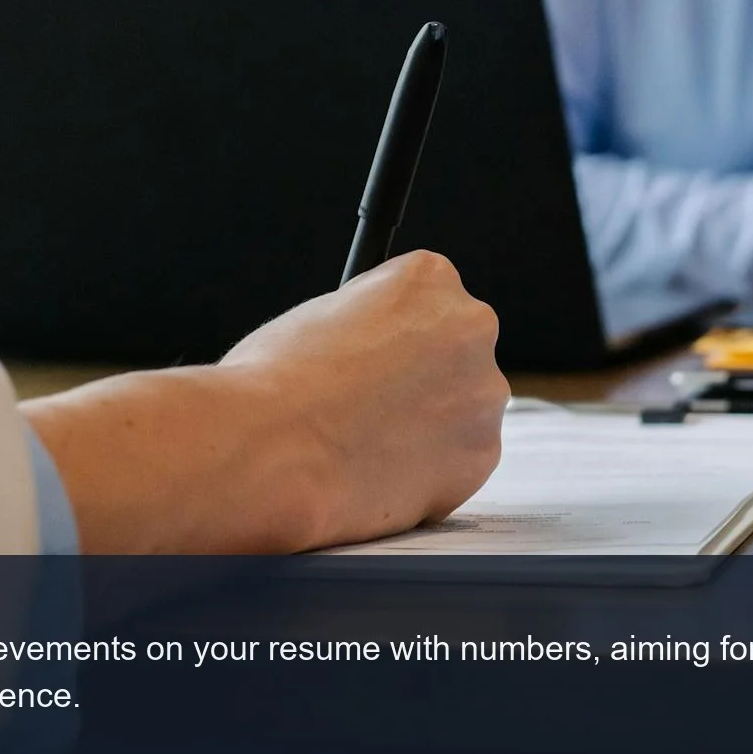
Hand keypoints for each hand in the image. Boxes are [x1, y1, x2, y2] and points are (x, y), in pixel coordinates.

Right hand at [222, 250, 506, 546]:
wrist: (270, 451)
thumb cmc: (275, 382)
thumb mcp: (323, 314)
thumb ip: (370, 323)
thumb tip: (381, 350)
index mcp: (430, 277)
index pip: (428, 299)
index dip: (393, 334)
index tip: (373, 356)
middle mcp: (472, 326)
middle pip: (456, 353)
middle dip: (423, 379)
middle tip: (374, 408)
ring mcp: (482, 393)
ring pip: (462, 412)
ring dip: (428, 428)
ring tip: (366, 447)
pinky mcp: (480, 456)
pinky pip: (457, 465)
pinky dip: (426, 475)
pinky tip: (378, 475)